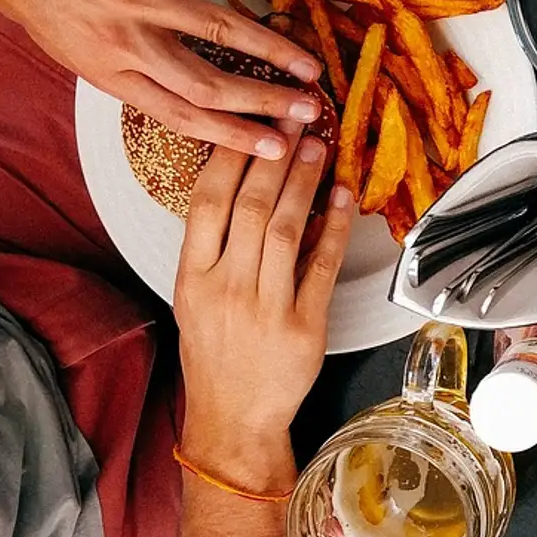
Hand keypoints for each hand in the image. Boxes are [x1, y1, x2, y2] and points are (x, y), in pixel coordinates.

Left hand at [0, 0, 323, 157]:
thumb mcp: (74, 47)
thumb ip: (124, 63)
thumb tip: (171, 76)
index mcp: (112, 74)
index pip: (182, 115)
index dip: (233, 135)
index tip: (275, 149)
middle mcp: (126, 43)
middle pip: (207, 84)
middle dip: (264, 102)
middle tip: (310, 111)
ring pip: (216, 29)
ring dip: (270, 47)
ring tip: (310, 62)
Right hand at [174, 132, 353, 490]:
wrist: (233, 418)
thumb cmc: (215, 354)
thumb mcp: (194, 298)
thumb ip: (214, 247)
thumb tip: (245, 185)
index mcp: (192, 278)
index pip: (207, 203)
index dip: (231, 157)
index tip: (250, 123)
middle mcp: (226, 288)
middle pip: (251, 207)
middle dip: (275, 156)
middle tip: (294, 118)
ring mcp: (266, 307)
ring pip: (288, 229)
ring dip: (305, 182)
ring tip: (318, 147)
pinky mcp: (304, 326)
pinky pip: (323, 266)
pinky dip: (336, 228)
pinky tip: (344, 198)